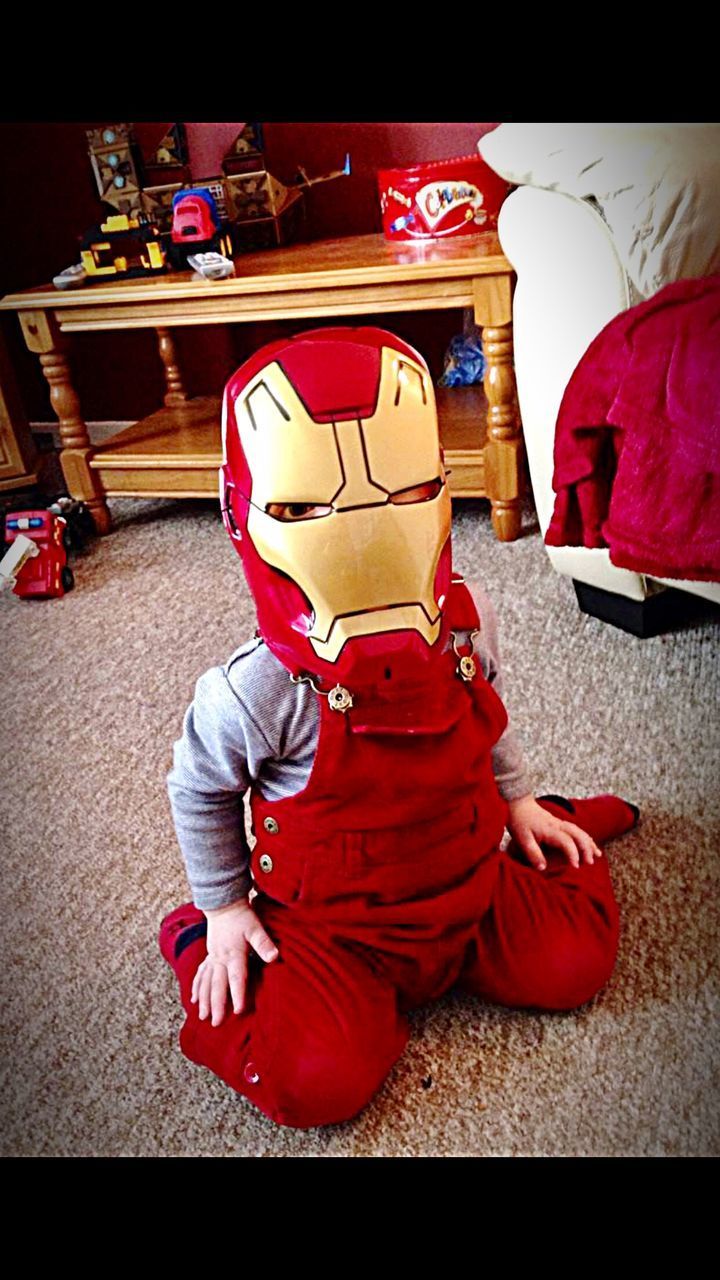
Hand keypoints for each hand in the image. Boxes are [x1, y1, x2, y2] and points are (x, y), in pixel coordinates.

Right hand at [191, 898, 278, 1026]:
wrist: (224, 904)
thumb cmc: (242, 917)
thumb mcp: (256, 927)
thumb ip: (263, 943)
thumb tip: (274, 957)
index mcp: (234, 954)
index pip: (237, 978)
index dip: (238, 995)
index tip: (238, 1011)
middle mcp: (220, 958)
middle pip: (218, 985)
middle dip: (216, 1005)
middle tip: (216, 1023)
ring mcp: (212, 958)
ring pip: (206, 982)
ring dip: (204, 1000)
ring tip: (202, 1017)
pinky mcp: (209, 956)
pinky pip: (200, 974)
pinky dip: (197, 987)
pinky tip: (193, 999)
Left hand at [506, 794, 601, 871]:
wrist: (518, 802)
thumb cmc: (519, 820)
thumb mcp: (522, 839)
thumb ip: (533, 853)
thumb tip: (543, 869)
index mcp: (550, 830)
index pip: (567, 842)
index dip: (573, 854)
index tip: (576, 866)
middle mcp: (558, 825)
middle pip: (578, 835)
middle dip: (586, 849)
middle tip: (590, 862)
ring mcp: (560, 822)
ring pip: (579, 831)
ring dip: (589, 843)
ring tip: (598, 855)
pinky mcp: (559, 822)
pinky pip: (576, 829)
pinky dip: (585, 837)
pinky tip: (591, 842)